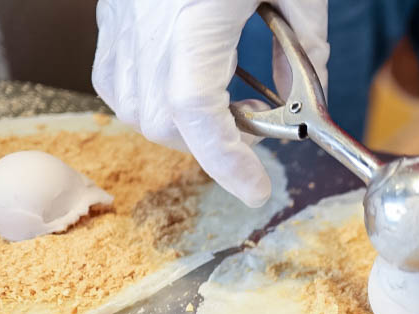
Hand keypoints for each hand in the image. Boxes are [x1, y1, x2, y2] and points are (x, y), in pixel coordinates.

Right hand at [92, 0, 327, 206]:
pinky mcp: (112, 13)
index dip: (226, 162)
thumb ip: (306, 51)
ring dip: (180, 124)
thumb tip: (303, 100)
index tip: (258, 190)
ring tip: (226, 105)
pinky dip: (149, 98)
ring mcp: (121, 19)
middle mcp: (147, 25)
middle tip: (257, 129)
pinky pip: (115, 78)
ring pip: (131, 106)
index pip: (196, 114)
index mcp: (194, 20)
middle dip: (210, 142)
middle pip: (161, 122)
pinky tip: (188, 84)